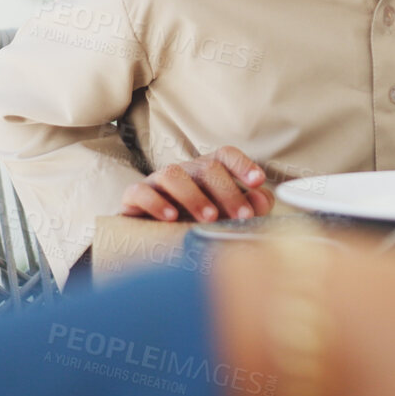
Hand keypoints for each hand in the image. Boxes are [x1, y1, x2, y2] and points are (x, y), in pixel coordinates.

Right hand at [120, 145, 273, 222]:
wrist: (149, 240)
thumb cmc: (195, 224)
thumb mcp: (226, 217)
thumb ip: (250, 206)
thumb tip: (261, 198)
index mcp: (207, 171)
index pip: (226, 155)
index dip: (243, 165)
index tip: (258, 181)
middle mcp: (184, 171)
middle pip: (207, 167)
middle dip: (228, 192)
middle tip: (242, 216)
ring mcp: (157, 181)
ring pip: (173, 174)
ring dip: (194, 196)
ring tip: (210, 218)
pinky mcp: (133, 196)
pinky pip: (140, 191)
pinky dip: (156, 203)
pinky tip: (171, 218)